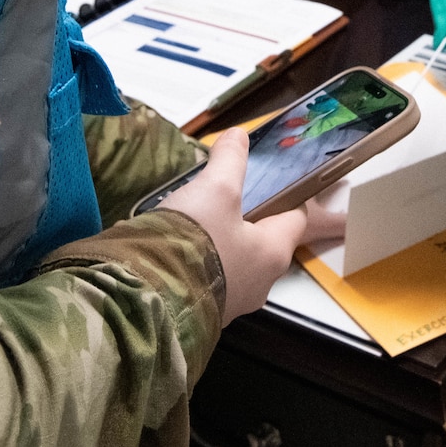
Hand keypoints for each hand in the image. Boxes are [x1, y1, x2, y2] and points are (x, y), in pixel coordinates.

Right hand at [159, 128, 309, 323]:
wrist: (149, 297)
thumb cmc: (196, 240)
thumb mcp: (214, 189)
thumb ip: (230, 160)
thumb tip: (239, 135)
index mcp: (274, 253)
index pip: (296, 219)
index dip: (286, 196)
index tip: (270, 181)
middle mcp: (261, 283)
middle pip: (264, 242)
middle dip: (249, 219)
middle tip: (226, 197)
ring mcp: (233, 302)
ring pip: (237, 262)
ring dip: (223, 242)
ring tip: (198, 219)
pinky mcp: (205, 312)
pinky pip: (211, 279)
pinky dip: (202, 261)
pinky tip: (180, 247)